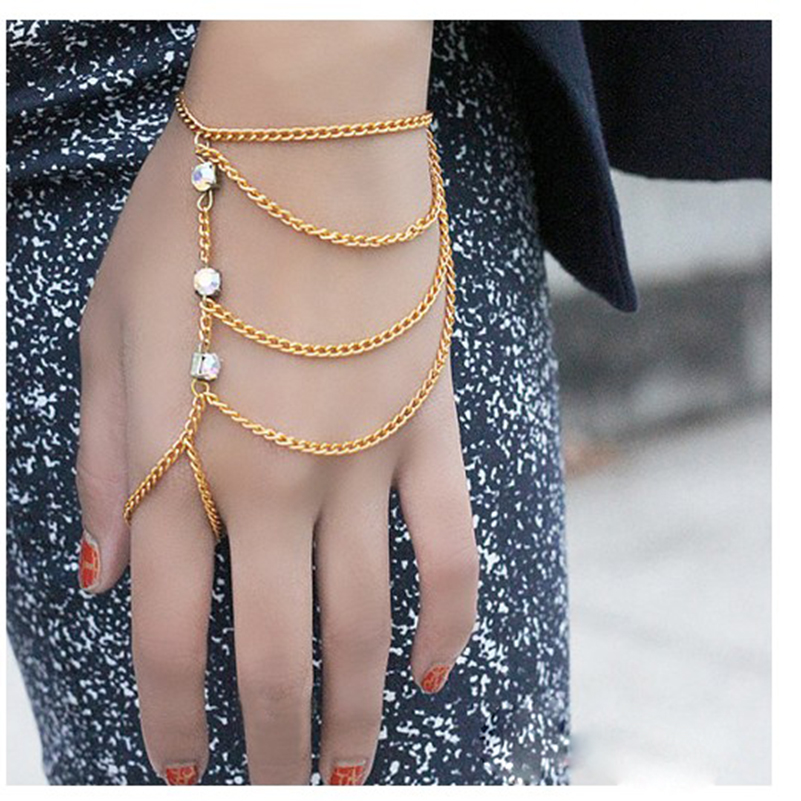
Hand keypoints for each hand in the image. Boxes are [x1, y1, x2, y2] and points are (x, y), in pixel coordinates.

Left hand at [75, 61, 478, 784]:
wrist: (307, 143)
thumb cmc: (191, 221)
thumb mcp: (105, 328)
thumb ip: (102, 462)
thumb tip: (104, 579)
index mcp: (183, 468)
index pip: (171, 637)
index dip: (170, 720)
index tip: (178, 773)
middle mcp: (275, 486)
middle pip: (274, 656)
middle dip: (270, 746)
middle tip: (274, 791)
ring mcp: (363, 462)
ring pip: (366, 623)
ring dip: (357, 711)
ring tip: (348, 770)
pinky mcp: (426, 428)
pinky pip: (452, 545)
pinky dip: (451, 616)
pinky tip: (439, 668)